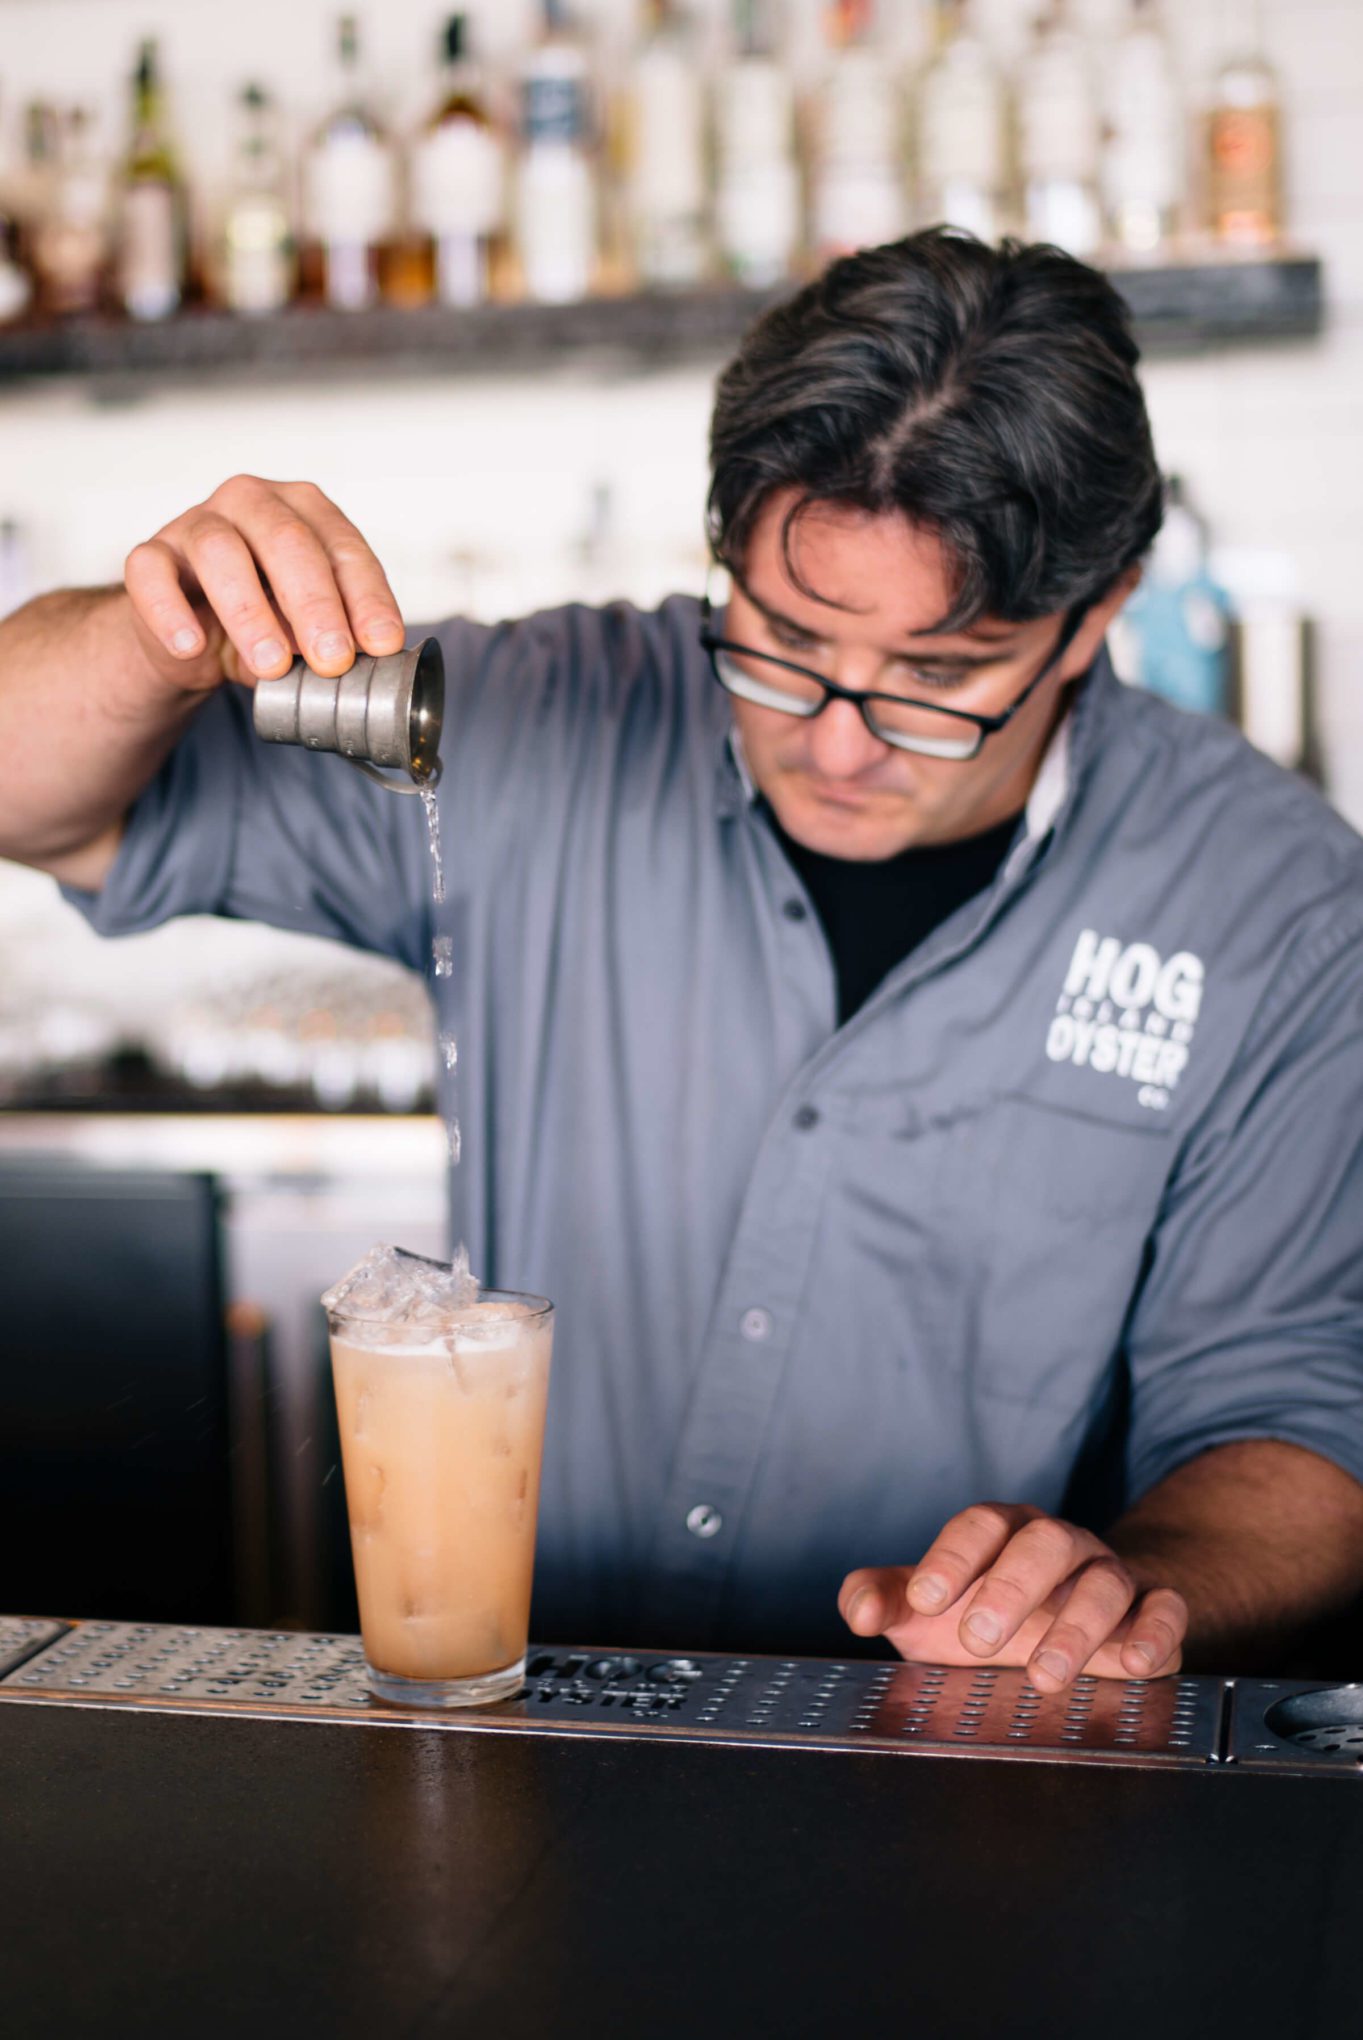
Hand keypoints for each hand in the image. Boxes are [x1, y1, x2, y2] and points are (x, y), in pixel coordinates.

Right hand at [123, 473, 404, 694]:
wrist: (193, 637)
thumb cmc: (266, 621)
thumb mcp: (308, 630)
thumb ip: (333, 638)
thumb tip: (362, 668)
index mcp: (305, 511)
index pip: (343, 547)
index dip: (366, 597)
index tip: (381, 644)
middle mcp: (252, 503)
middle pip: (286, 540)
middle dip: (315, 605)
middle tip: (333, 659)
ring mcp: (196, 523)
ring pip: (220, 550)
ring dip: (249, 612)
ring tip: (272, 664)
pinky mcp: (150, 555)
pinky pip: (151, 573)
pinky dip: (170, 611)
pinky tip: (192, 646)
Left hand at [838, 1502, 1187, 1692]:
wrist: (1080, 1619)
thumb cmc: (991, 1611)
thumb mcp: (934, 1609)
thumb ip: (888, 1599)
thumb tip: (857, 1611)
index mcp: (1004, 1532)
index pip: (980, 1525)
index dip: (952, 1558)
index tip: (923, 1598)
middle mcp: (1060, 1544)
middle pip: (1043, 1544)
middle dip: (1010, 1589)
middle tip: (977, 1639)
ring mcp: (1111, 1573)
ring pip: (1103, 1583)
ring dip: (1077, 1628)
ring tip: (1044, 1676)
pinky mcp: (1155, 1609)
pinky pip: (1166, 1609)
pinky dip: (1154, 1633)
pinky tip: (1134, 1663)